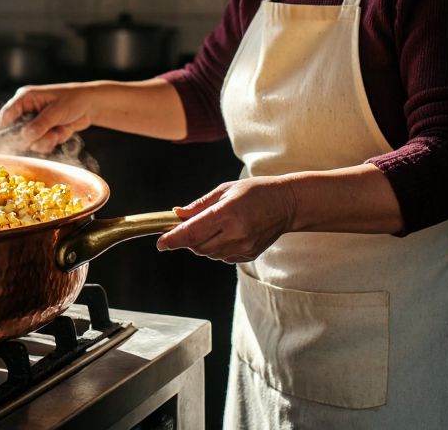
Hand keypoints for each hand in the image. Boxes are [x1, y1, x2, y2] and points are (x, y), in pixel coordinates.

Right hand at [0, 83, 98, 153]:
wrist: (91, 105)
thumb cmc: (74, 100)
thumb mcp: (57, 111)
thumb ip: (41, 124)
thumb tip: (25, 136)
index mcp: (25, 98)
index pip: (7, 115)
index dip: (5, 130)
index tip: (8, 143)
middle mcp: (27, 110)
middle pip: (17, 133)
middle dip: (34, 138)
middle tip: (49, 135)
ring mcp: (35, 122)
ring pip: (30, 141)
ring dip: (46, 141)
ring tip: (59, 132)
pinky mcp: (43, 131)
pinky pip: (42, 144)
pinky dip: (53, 141)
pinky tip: (63, 131)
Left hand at [156, 177, 297, 263]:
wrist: (287, 204)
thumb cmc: (255, 192)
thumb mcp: (225, 190)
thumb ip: (199, 205)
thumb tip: (177, 214)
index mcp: (227, 213)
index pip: (192, 232)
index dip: (173, 239)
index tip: (160, 243)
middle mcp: (235, 233)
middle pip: (197, 246)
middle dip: (187, 239)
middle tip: (189, 226)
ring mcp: (244, 246)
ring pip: (208, 254)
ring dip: (201, 244)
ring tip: (214, 226)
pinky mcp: (249, 255)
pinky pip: (222, 257)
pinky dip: (216, 249)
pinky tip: (227, 234)